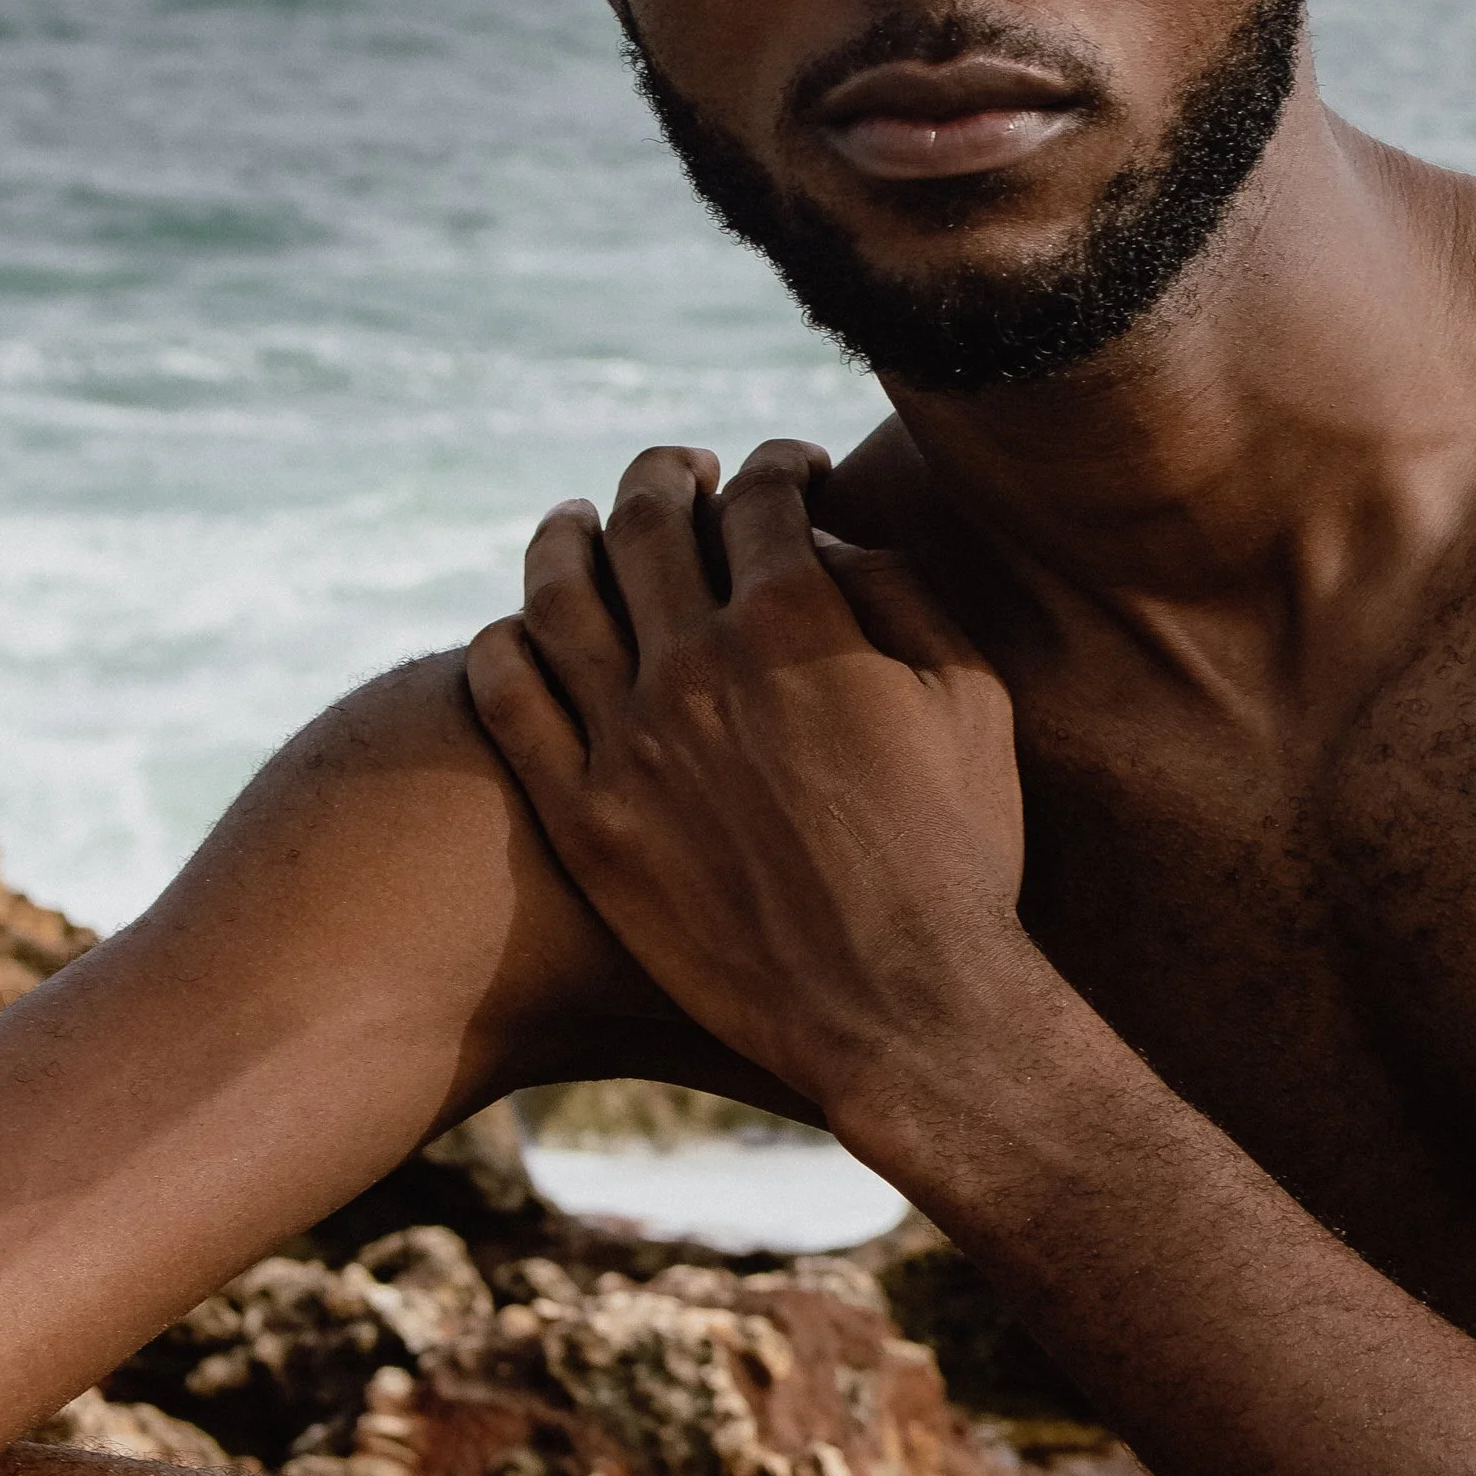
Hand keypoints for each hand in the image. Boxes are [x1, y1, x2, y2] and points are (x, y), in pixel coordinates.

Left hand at [465, 441, 1036, 1127]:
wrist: (901, 1009)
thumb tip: (838, 544)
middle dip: (666, 476)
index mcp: (796, 619)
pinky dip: (503, 643)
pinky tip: (516, 632)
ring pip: (557, 592)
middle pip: (648, 519)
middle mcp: (694, 662)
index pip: (761, 495)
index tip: (788, 474)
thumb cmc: (959, 855)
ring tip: (577, 523)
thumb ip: (906, 596)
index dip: (776, 467)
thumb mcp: (972, 700)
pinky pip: (507, 698)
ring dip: (566, 536)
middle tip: (680, 475)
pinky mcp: (582, 818)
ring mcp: (625, 740)